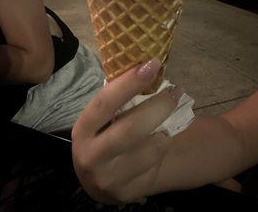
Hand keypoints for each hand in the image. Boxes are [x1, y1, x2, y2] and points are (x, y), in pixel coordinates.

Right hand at [71, 59, 182, 204]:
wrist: (100, 179)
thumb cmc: (104, 136)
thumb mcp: (102, 119)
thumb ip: (117, 99)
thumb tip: (146, 65)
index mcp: (82, 130)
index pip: (104, 102)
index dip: (129, 82)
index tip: (152, 64)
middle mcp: (90, 156)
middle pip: (130, 129)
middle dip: (158, 106)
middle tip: (176, 91)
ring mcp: (108, 178)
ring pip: (149, 148)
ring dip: (166, 127)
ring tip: (172, 115)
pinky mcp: (126, 193)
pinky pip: (155, 165)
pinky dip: (164, 145)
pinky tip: (164, 137)